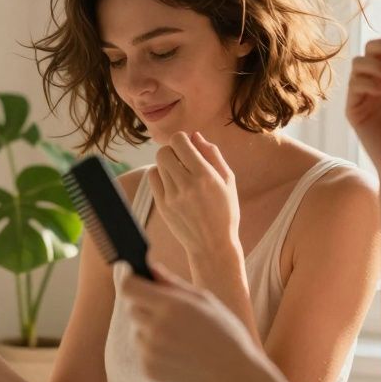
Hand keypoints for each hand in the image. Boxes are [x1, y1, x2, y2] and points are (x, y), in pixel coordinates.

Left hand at [121, 265, 269, 381]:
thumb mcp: (205, 301)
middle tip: (170, 314)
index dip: (129, 280)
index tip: (134, 278)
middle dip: (145, 307)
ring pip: (137, 331)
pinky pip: (143, 353)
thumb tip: (150, 268)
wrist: (236, 376)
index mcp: (170, 306)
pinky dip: (155, 351)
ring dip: (150, 331)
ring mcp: (151, 352)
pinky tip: (179, 355)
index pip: (128, 287)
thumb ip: (173, 283)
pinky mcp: (150, 371)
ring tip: (180, 339)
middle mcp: (156, 328)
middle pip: (132, 309)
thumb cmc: (225, 334)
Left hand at [150, 131, 240, 257]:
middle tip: (183, 160)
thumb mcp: (228, 180)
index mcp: (205, 176)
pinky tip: (172, 183)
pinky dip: (160, 175)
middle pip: (164, 151)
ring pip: (158, 164)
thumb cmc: (225, 211)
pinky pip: (153, 178)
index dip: (182, 139)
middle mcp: (186, 185)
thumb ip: (212, 154)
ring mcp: (172, 197)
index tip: (188, 146)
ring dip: (167, 163)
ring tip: (179, 173)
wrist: (213, 245)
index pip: (179, 142)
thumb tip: (195, 135)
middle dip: (173, 150)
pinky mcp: (162, 206)